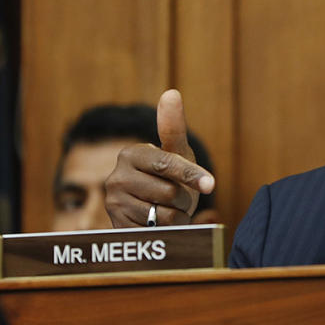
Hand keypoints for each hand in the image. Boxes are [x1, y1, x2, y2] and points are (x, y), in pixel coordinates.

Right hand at [105, 89, 214, 227]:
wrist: (153, 211)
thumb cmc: (170, 177)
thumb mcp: (176, 153)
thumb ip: (173, 127)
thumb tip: (171, 92)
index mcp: (131, 154)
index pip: (167, 164)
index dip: (192, 176)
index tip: (211, 185)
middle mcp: (116, 177)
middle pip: (169, 193)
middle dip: (183, 198)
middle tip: (177, 196)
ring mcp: (114, 203)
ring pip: (164, 215)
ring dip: (176, 215)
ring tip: (168, 208)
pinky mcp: (118, 227)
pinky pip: (157, 232)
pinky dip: (166, 229)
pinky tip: (159, 222)